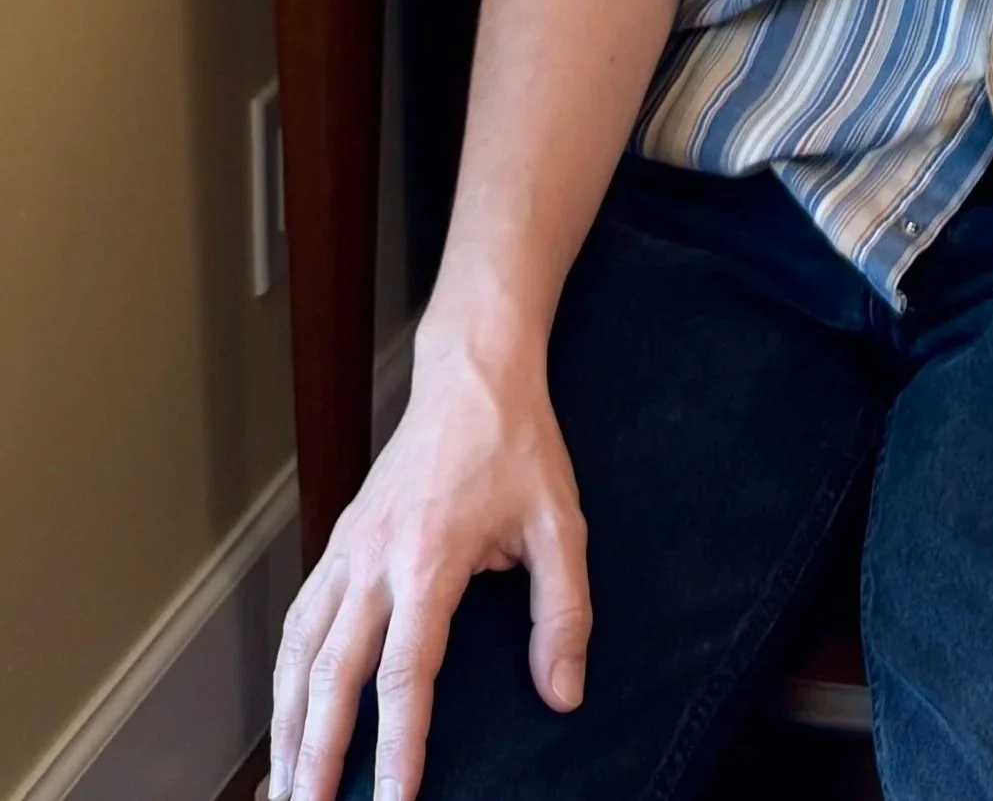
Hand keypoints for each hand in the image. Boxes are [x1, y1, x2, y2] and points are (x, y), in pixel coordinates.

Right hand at [269, 325, 589, 800]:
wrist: (473, 376)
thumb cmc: (519, 447)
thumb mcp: (561, 521)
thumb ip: (564, 610)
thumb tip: (564, 694)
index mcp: (430, 556)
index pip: (407, 672)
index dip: (399, 744)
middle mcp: (374, 559)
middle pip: (332, 676)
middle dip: (318, 757)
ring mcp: (347, 551)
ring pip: (299, 656)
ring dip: (286, 729)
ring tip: (283, 793)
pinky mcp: (337, 545)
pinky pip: (297, 624)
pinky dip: (283, 681)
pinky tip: (284, 721)